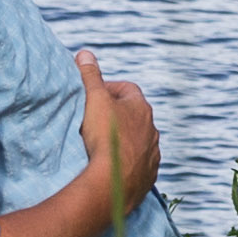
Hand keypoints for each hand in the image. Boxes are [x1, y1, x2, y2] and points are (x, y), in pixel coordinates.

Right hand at [76, 50, 160, 219]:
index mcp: (142, 108)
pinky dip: (127, 162)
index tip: (93, 95)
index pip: (127, 89)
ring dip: (123, 139)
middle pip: (134, 116)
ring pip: (138, 141)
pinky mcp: (149, 177)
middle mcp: (152, 130)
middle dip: (117, 115)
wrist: (112, 183)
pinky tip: (111, 166)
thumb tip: (85, 54)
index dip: (108, 89)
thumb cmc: (104, 136)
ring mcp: (152, 154)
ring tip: (101, 145)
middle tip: (94, 120)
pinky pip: (138, 164)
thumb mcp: (94, 99)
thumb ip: (90, 75)